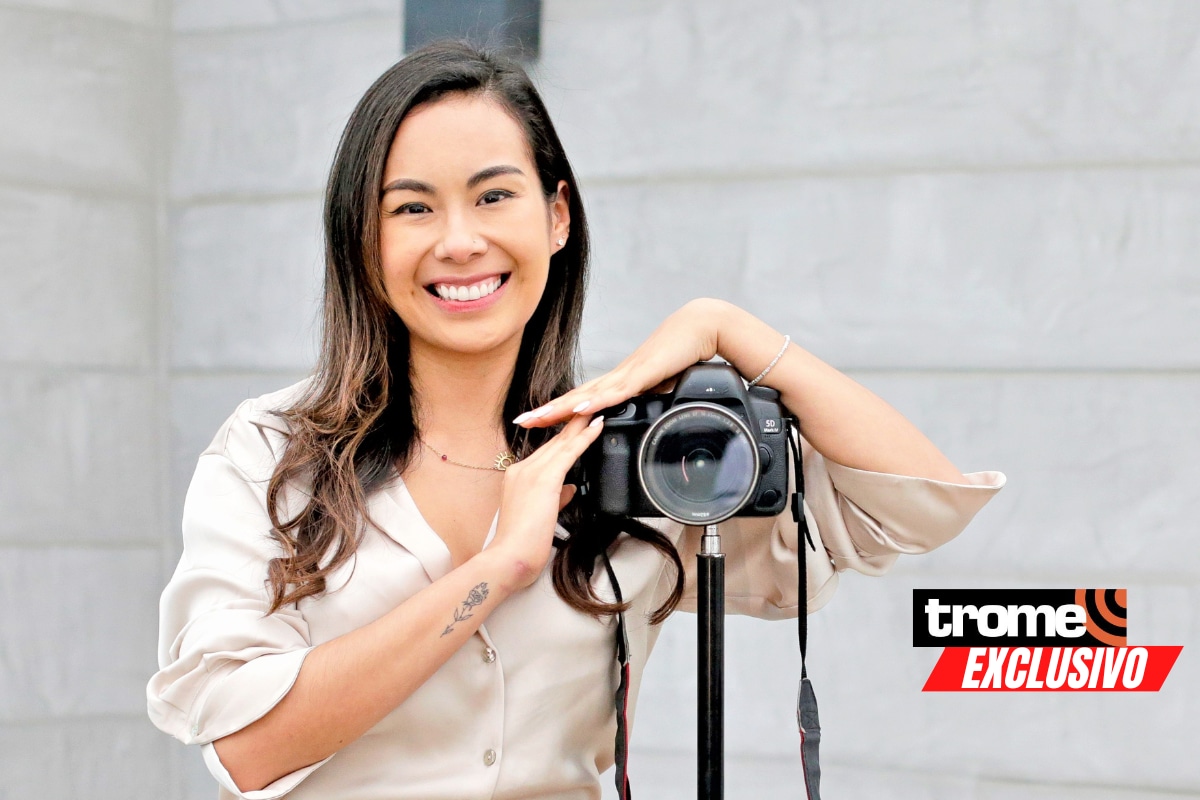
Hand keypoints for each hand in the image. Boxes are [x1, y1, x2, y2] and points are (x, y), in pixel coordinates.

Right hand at [487, 412, 605, 589]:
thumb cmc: (521, 546)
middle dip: (572, 423)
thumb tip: (571, 489)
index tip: (575, 424)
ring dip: (581, 423)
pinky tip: (596, 426)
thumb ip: (556, 499)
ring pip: (562, 442)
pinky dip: (584, 437)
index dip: (563, 437)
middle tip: (589, 404)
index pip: (546, 453)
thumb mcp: (541, 517)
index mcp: (518, 477)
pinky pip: (569, 452)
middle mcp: (522, 469)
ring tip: (596, 406)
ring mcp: (531, 472)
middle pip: (553, 441)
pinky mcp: (544, 480)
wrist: (508, 558)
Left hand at [513, 298, 732, 428]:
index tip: (536, 422)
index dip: (558, 412)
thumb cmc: (680, 355)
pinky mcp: (641, 375)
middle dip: (546, 411)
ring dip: (560, 408)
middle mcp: (615, 378)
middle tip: (520, 421)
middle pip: (574, 398)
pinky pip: (614, 392)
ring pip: (586, 395)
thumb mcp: (660, 387)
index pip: (581, 401)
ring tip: (537, 418)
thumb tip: (643, 416)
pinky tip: (578, 410)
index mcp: (618, 384)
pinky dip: (594, 402)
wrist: (697, 330)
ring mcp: (626, 376)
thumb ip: (648, 401)